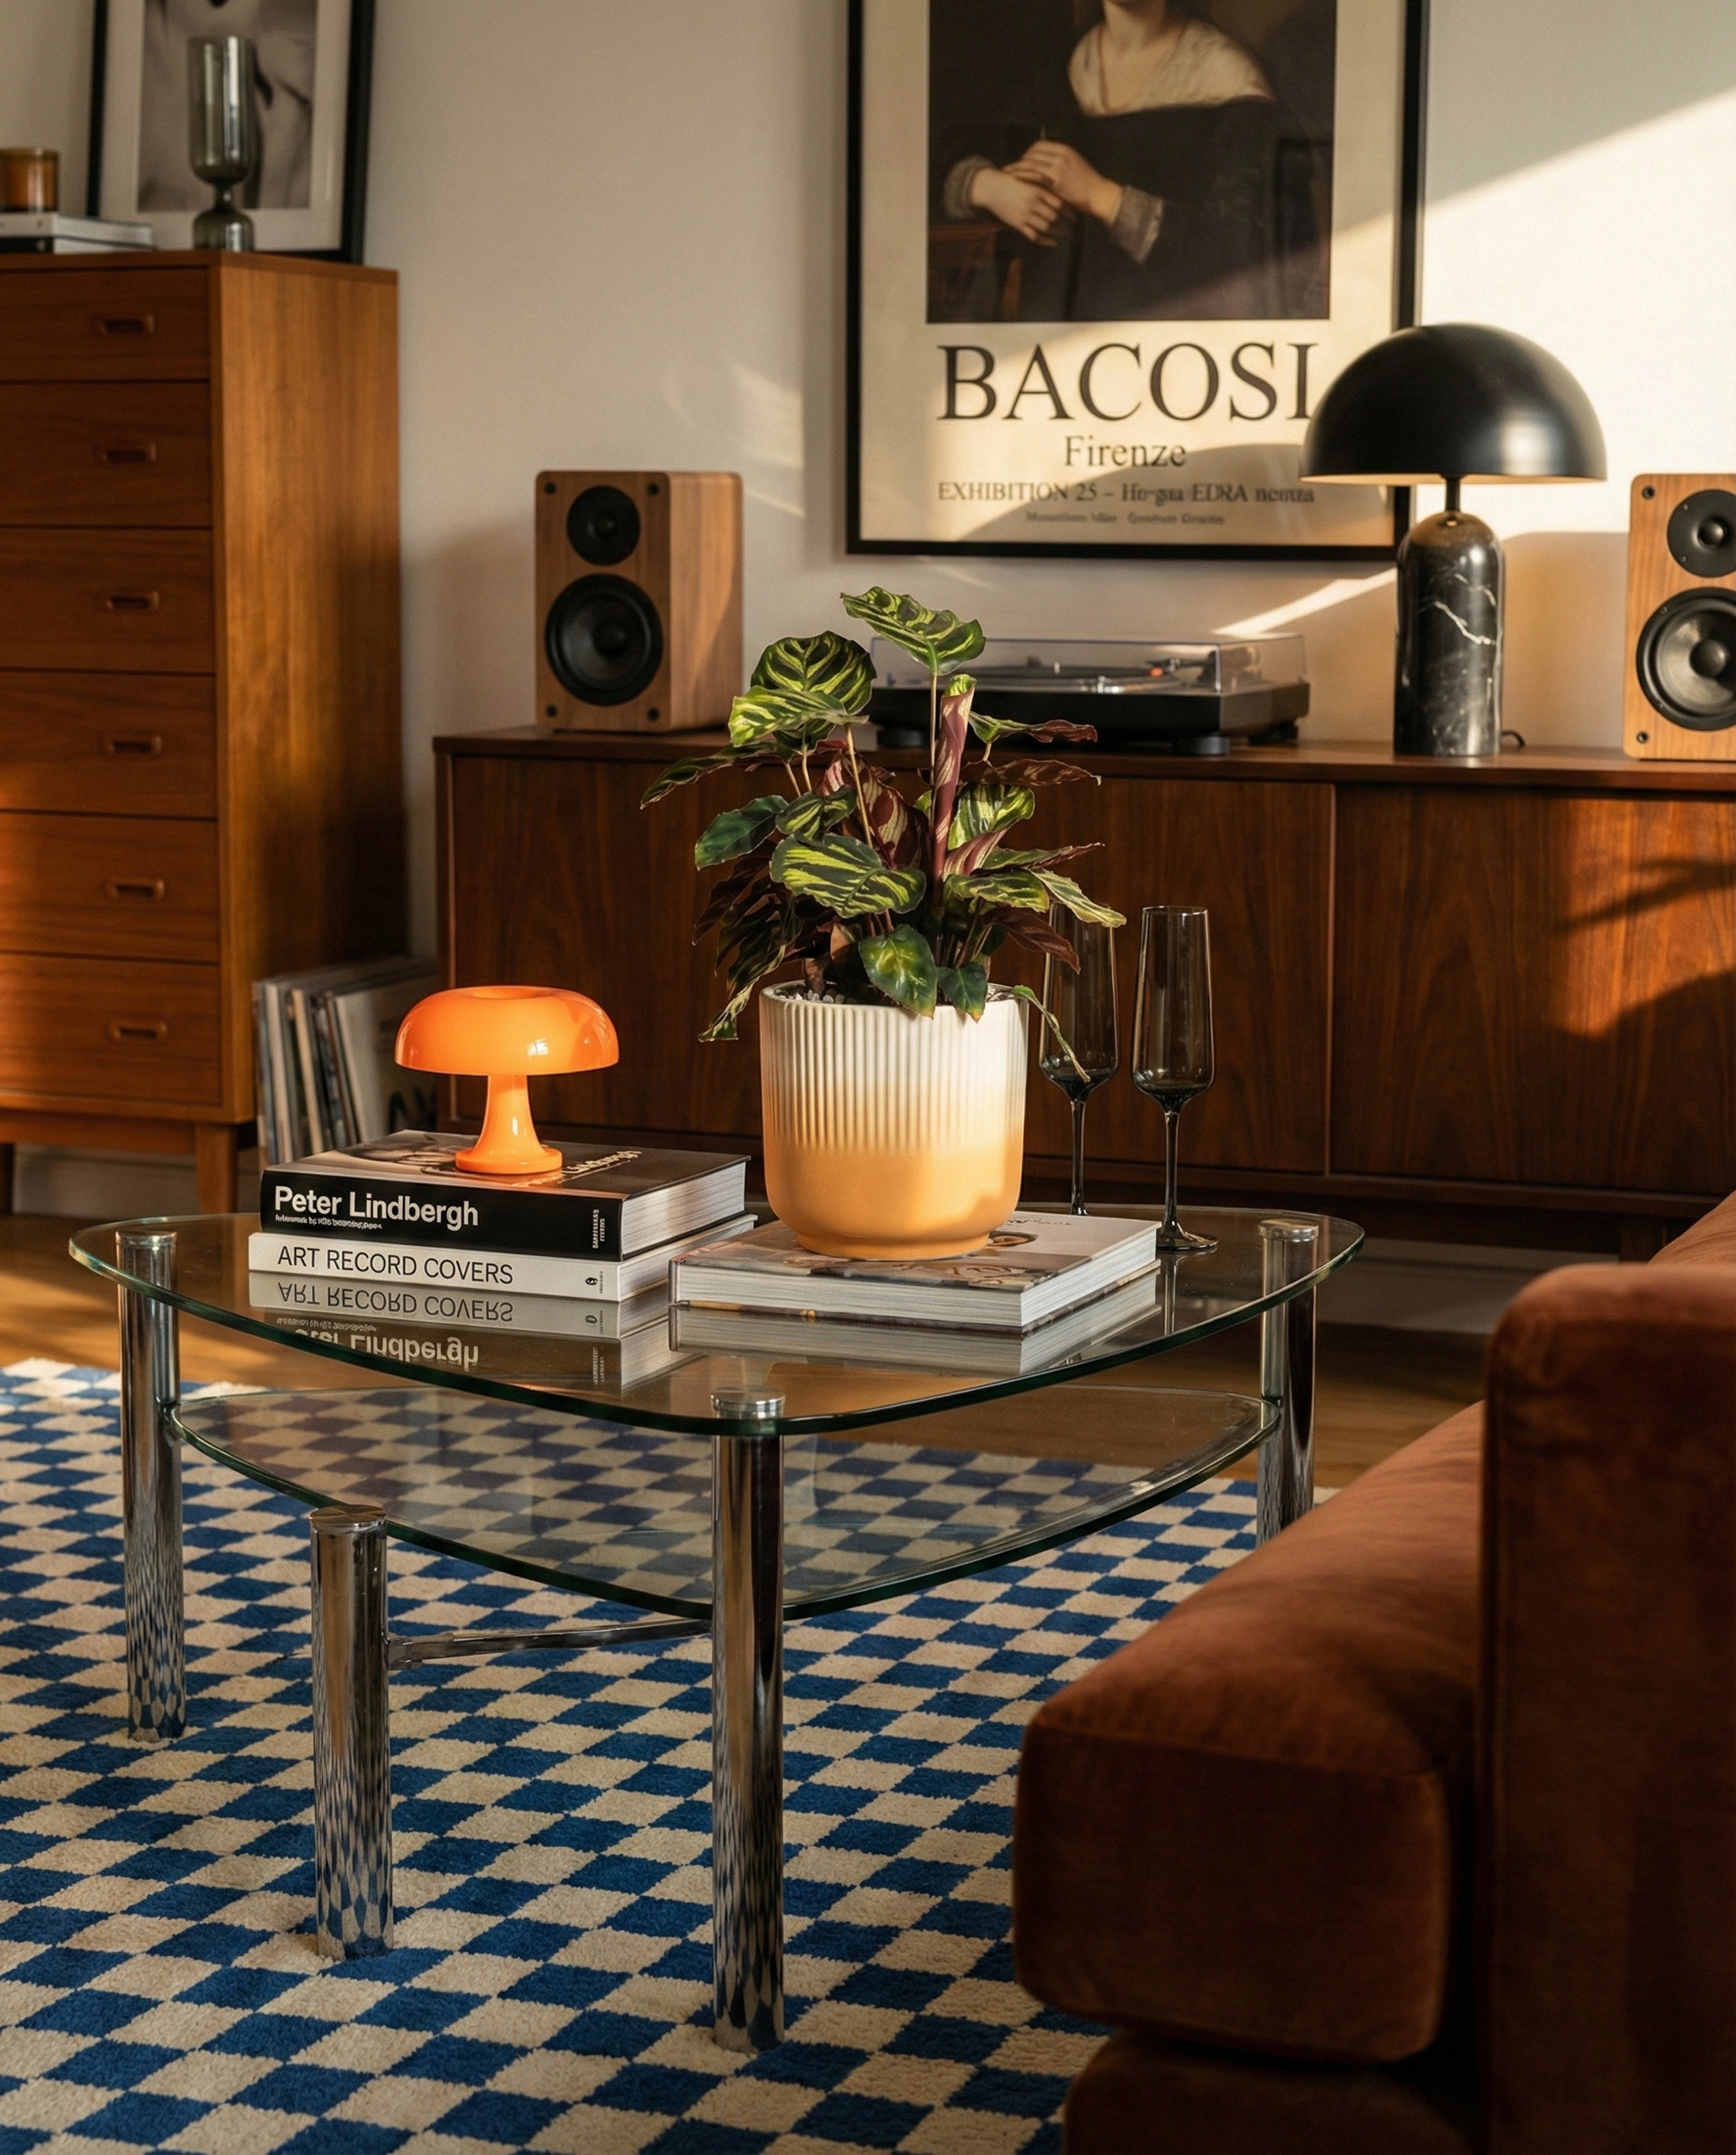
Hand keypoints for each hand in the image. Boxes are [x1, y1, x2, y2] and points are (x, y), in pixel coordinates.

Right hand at [967, 164, 1067, 245]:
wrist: (993, 188)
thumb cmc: (1013, 181)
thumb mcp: (1030, 179)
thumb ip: (1043, 186)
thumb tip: (1060, 192)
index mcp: (1038, 190)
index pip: (1058, 203)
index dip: (1069, 211)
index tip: (1076, 217)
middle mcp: (1033, 203)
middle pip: (1054, 216)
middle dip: (1065, 223)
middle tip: (1073, 228)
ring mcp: (1025, 214)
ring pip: (1045, 227)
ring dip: (1056, 232)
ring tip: (1064, 235)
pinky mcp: (1018, 224)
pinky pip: (1034, 235)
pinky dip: (1045, 241)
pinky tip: (1053, 243)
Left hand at [1005, 140, 1122, 227]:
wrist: (1098, 194)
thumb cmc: (1087, 184)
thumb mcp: (1075, 165)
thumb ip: (1060, 162)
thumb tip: (1047, 163)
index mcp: (1065, 149)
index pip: (1040, 145)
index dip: (1028, 152)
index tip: (1023, 160)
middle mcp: (1060, 155)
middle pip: (1033, 153)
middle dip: (1020, 160)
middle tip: (1012, 167)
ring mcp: (1058, 167)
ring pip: (1031, 163)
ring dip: (1018, 167)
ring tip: (1007, 172)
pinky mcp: (1056, 181)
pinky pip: (1034, 176)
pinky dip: (1022, 176)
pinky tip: (1014, 179)